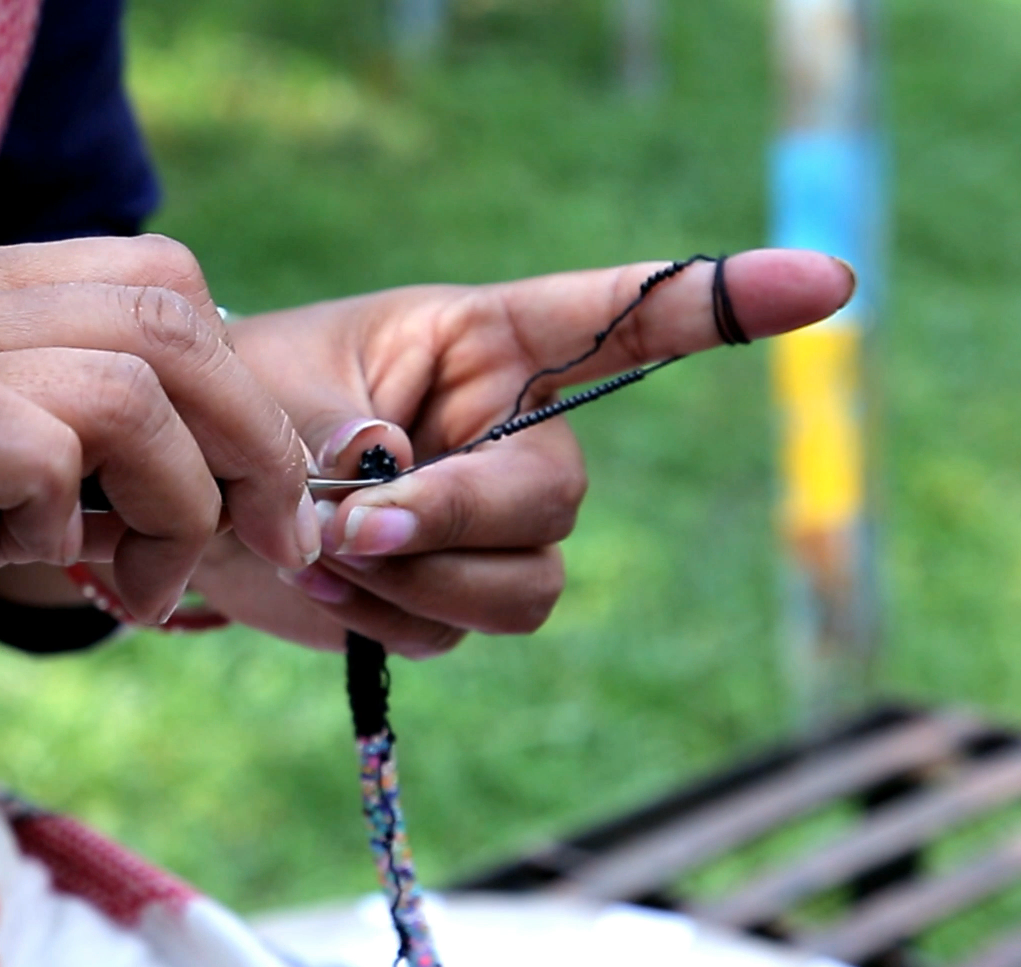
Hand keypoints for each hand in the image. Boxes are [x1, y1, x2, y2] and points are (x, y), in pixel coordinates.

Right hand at [0, 238, 316, 777]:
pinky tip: (29, 569)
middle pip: (170, 309)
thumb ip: (77, 466)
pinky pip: (28, 439)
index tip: (268, 504)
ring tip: (132, 589)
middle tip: (260, 544)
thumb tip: (219, 485)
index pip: (161, 283)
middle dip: (249, 442)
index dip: (243, 393)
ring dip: (174, 498)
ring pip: (126, 374)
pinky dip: (65, 517)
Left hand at [196, 250, 856, 655]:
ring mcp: (491, 522)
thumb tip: (395, 494)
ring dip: (421, 583)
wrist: (190, 494)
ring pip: (528, 585)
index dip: (723, 300)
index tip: (830, 281)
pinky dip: (389, 618)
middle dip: (458, 520)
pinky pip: (463, 631)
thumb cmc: (243, 403)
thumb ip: (348, 436)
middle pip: (555, 495)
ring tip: (327, 555)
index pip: (621, 317)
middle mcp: (509, 430)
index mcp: (485, 344)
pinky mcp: (458, 593)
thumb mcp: (284, 391)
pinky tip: (327, 585)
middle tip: (358, 527)